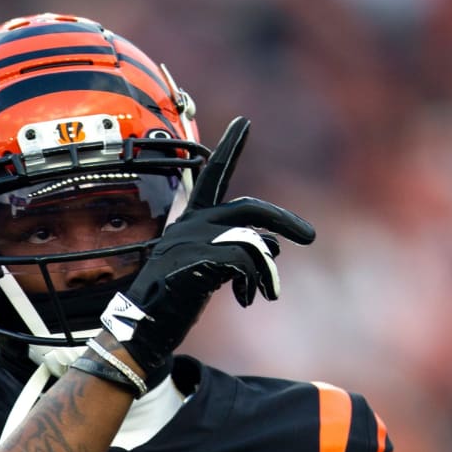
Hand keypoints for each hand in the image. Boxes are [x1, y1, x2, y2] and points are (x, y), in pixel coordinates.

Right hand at [100, 117, 315, 372]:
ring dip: (269, 270)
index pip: (212, 176)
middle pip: (248, 209)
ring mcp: (192, 243)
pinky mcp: (197, 261)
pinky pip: (246, 261)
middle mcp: (190, 226)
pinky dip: (256, 282)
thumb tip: (276, 247)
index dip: (230, 148)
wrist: (141, 329)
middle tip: (309, 236)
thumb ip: (237, 250)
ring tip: (268, 292)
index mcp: (189, 222)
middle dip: (283, 220)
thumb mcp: (209, 269)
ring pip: (253, 242)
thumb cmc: (174, 302)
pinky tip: (249, 299)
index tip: (244, 122)